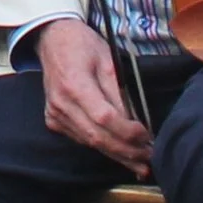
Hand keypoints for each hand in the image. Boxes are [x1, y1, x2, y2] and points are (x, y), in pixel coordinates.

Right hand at [35, 19, 151, 174]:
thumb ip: (119, 93)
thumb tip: (135, 122)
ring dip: (117, 155)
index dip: (127, 131)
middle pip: (97, 136)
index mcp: (74, 84)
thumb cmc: (82, 45)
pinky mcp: (53, 119)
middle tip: (150, 157)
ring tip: (140, 163)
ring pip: (89, 142)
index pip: (104, 118)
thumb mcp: (107, 61)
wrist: (52, 38)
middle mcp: (61, 103)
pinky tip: (119, 152)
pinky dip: (101, 146)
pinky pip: (81, 139)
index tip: (147, 135)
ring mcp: (54, 113)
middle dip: (126, 151)